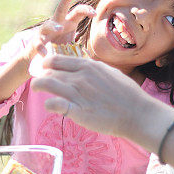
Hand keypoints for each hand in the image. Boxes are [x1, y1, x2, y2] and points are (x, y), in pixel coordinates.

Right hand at [26, 0, 94, 61]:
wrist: (40, 56)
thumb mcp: (72, 44)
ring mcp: (44, 32)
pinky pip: (37, 43)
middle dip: (65, 1)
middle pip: (61, 10)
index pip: (78, 12)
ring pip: (47, 26)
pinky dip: (40, 48)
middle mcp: (56, 23)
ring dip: (53, 26)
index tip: (94, 13)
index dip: (86, 10)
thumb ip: (83, 45)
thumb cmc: (59, 47)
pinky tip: (44, 53)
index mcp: (68, 23)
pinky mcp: (35, 42)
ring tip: (59, 29)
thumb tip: (98, 55)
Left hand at [30, 55, 168, 138]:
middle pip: (49, 71)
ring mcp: (77, 94)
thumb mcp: (108, 72)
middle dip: (41, 74)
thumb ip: (92, 69)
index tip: (44, 68)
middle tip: (40, 80)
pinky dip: (48, 103)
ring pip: (46, 84)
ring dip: (38, 85)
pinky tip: (50, 105)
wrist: (136, 113)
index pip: (56, 59)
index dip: (46, 63)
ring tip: (36, 88)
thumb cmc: (126, 93)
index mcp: (87, 66)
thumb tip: (81, 66)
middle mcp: (79, 77)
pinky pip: (54, 104)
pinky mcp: (77, 111)